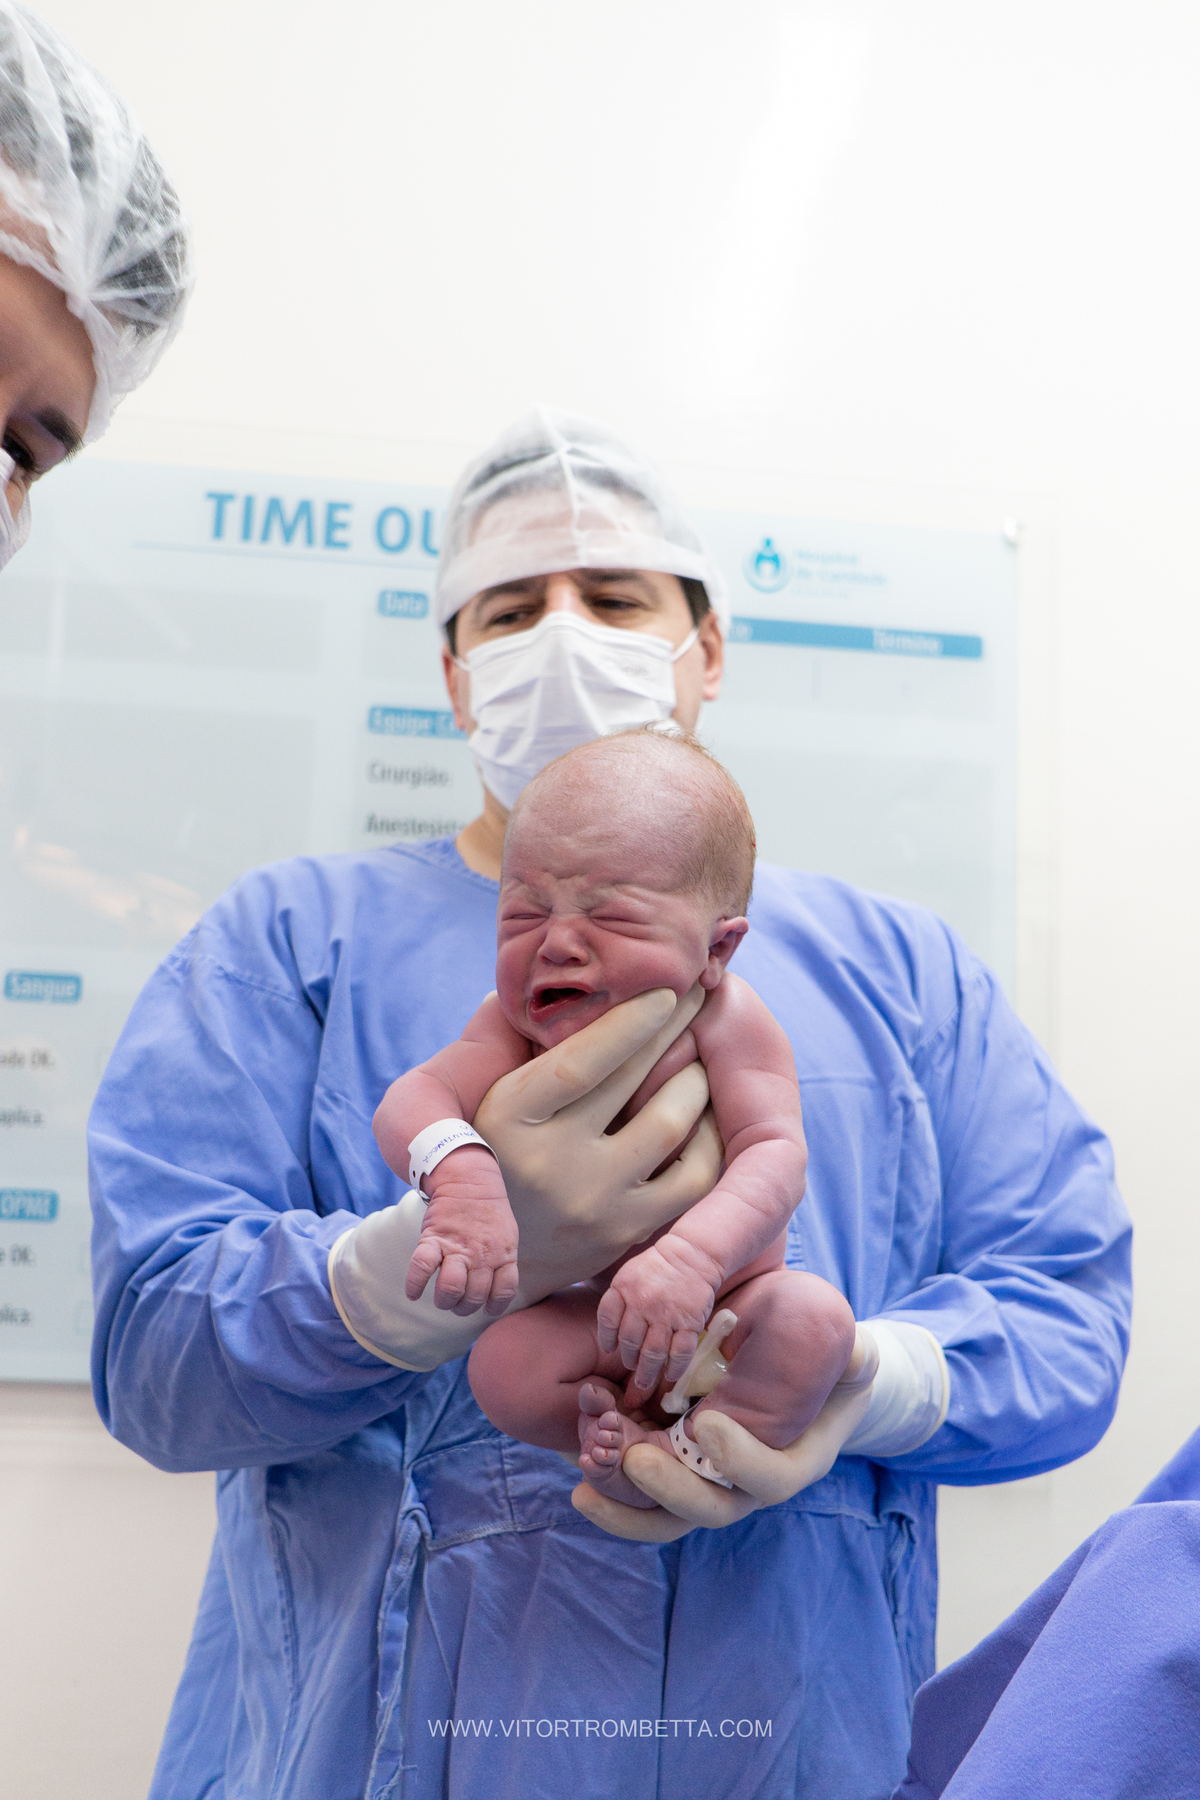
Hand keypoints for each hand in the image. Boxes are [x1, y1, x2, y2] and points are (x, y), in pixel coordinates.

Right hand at [405, 1150, 518, 1316]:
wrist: (468, 1179)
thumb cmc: (489, 1213)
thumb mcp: (507, 1236)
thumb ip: (503, 1262)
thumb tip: (496, 1292)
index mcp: (503, 1255)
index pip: (502, 1293)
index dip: (493, 1306)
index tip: (484, 1307)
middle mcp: (481, 1255)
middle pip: (474, 1296)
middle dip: (464, 1307)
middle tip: (458, 1302)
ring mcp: (457, 1247)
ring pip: (451, 1288)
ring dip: (444, 1300)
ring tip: (442, 1299)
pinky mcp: (434, 1238)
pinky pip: (422, 1267)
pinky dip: (414, 1284)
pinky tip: (412, 1293)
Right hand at [475, 984, 724, 1308]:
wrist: (482, 1256)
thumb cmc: (488, 1150)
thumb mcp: (477, 1093)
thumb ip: (503, 1032)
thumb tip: (534, 972)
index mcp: (509, 1117)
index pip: (582, 1058)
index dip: (631, 1020)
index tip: (665, 989)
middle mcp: (550, 1162)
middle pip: (632, 1082)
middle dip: (674, 1030)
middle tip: (699, 996)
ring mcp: (592, 1202)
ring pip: (670, 1123)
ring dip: (693, 1078)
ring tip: (699, 1053)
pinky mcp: (625, 1233)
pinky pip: (693, 1176)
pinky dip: (709, 1136)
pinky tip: (708, 1111)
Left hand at [571, 1326, 878, 1540]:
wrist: (790, 1359)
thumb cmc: (821, 1352)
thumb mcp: (843, 1348)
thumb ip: (848, 1353)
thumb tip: (852, 1353)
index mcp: (797, 1457)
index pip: (773, 1478)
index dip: (741, 1461)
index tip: (707, 1423)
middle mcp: (748, 1481)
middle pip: (709, 1508)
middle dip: (669, 1490)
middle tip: (633, 1458)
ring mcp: (706, 1480)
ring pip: (664, 1516)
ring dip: (624, 1502)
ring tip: (585, 1482)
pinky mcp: (671, 1465)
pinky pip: (637, 1492)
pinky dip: (606, 1483)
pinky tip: (576, 1462)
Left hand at [596, 1234, 721, 1392]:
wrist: (692, 1254)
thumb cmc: (657, 1267)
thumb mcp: (629, 1274)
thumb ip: (618, 1300)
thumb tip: (610, 1336)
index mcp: (624, 1288)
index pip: (608, 1320)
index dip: (607, 1339)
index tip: (609, 1349)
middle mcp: (643, 1302)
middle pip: (630, 1342)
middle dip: (629, 1360)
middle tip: (631, 1367)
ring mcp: (667, 1314)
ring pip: (653, 1353)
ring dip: (647, 1372)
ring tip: (644, 1382)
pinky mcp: (690, 1322)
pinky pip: (680, 1352)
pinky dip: (675, 1368)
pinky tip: (670, 1376)